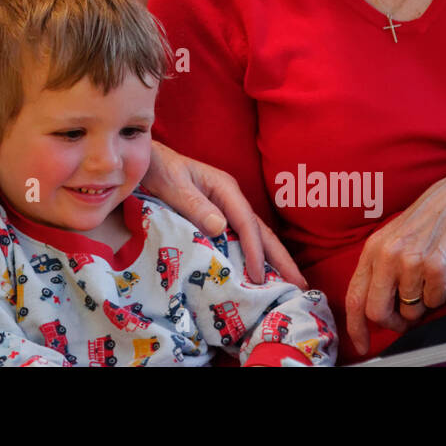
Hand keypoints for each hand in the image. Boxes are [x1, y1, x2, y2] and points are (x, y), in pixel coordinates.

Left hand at [143, 141, 306, 287]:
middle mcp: (231, 198)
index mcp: (225, 188)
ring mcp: (226, 207)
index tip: (259, 275)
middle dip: (280, 257)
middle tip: (298, 284)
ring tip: (288, 284)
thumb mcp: (174, 186)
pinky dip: (253, 256)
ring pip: (255, 235)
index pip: (246, 223)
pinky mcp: (218, 217)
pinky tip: (258, 273)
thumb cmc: (159, 170)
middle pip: (261, 230)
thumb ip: (195, 205)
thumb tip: (221, 228)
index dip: (255, 250)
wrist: (147, 161)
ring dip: (272, 259)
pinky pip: (240, 238)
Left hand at [345, 173, 445, 355]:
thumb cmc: (427, 223)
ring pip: (409, 310)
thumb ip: (379, 270)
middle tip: (404, 319)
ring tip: (427, 281)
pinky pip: (434, 302)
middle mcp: (387, 255)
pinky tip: (441, 276)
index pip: (353, 297)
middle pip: (377, 312)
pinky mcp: (437, 267)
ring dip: (421, 305)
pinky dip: (439, 296)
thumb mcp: (392, 240)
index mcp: (372, 250)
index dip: (355, 326)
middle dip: (392, 323)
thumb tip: (373, 310)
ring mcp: (411, 261)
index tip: (360, 343)